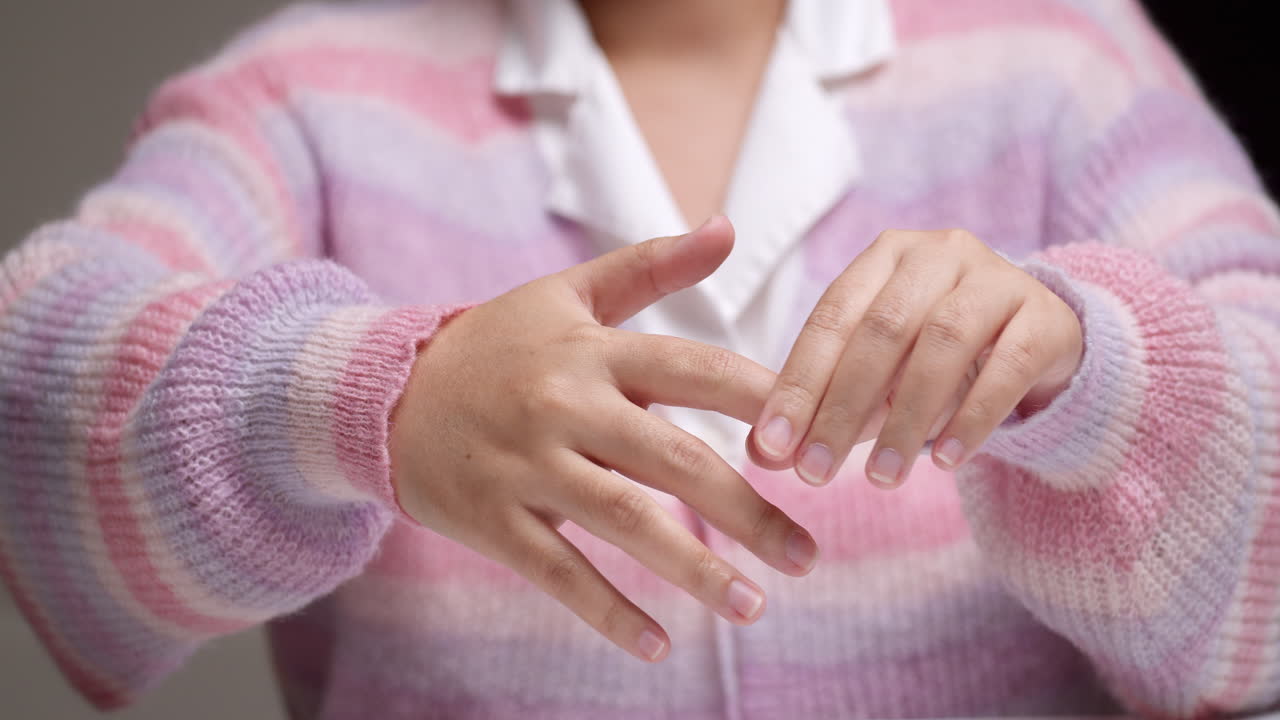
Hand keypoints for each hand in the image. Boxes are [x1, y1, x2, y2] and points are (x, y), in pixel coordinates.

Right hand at [390, 217, 819, 662]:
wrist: (385, 392)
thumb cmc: (495, 344)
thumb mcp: (567, 293)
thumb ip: (651, 266)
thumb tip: (728, 227)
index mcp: (592, 349)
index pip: (696, 369)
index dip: (765, 401)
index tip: (825, 438)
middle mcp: (565, 404)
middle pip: (675, 458)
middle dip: (749, 510)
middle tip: (808, 554)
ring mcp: (527, 465)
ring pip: (624, 521)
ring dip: (695, 570)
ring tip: (754, 607)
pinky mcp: (493, 518)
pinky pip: (558, 572)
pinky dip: (608, 611)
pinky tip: (659, 646)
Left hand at [749, 229, 1082, 487]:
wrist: (1038, 340)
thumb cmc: (936, 356)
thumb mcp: (877, 376)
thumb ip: (823, 406)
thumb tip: (760, 454)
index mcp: (884, 257)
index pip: (831, 318)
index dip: (799, 384)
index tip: (771, 446)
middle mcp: (939, 253)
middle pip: (881, 330)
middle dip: (842, 407)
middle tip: (815, 472)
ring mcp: (998, 278)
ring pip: (942, 344)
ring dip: (905, 418)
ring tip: (881, 478)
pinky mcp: (1046, 317)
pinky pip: (1007, 367)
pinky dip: (972, 417)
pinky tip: (945, 461)